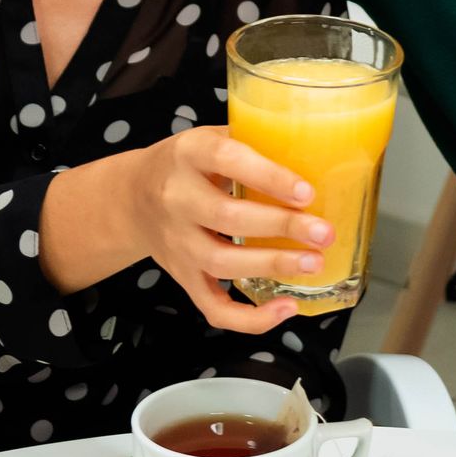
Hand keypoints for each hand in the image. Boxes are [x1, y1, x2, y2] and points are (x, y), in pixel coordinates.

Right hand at [126, 128, 334, 333]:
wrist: (132, 198)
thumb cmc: (187, 166)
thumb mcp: (210, 139)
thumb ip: (253, 143)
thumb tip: (320, 155)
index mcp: (188, 154)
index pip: (227, 160)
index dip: (268, 177)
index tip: (306, 192)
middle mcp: (176, 198)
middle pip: (228, 216)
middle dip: (282, 226)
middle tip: (323, 233)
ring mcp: (176, 242)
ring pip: (221, 261)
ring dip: (272, 265)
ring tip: (313, 263)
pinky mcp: (181, 276)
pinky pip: (212, 306)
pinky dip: (249, 318)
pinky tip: (285, 308)